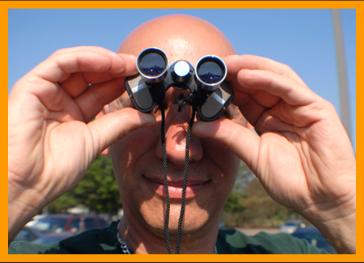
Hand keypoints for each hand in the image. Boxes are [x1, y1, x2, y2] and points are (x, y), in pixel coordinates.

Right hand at [8, 46, 154, 239]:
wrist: (26, 185)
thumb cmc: (55, 170)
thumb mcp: (97, 141)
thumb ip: (121, 124)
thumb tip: (149, 116)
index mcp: (74, 115)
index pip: (100, 91)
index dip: (122, 82)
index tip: (145, 80)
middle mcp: (60, 101)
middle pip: (91, 75)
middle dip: (116, 69)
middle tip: (140, 67)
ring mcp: (46, 92)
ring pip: (77, 64)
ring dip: (105, 61)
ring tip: (128, 64)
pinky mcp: (32, 85)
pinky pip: (61, 63)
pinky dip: (86, 58)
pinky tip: (109, 62)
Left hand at [193, 55, 355, 252]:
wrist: (323, 200)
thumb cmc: (292, 182)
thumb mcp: (254, 155)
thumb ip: (230, 137)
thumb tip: (198, 126)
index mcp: (267, 120)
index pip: (245, 96)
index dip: (226, 87)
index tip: (204, 81)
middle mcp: (283, 109)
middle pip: (258, 81)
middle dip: (235, 72)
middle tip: (212, 66)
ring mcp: (300, 106)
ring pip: (273, 77)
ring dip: (249, 67)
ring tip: (226, 64)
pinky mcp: (316, 108)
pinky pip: (289, 87)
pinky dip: (267, 79)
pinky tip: (246, 75)